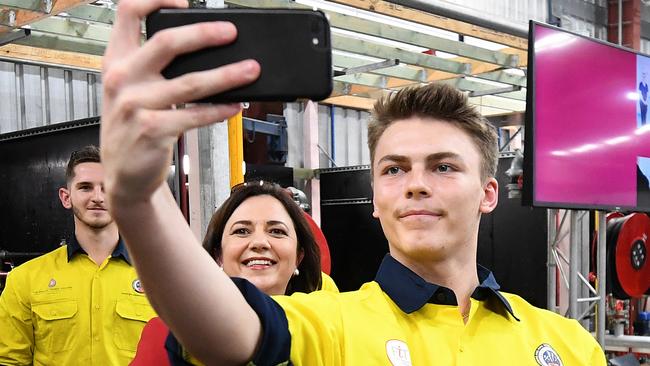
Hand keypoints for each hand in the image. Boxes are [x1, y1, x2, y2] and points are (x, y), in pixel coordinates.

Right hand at [100, 0, 259, 205]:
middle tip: (232, 32)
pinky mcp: (152, 131)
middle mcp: (121, 78)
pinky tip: (236, 105)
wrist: (123, 174)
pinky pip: (195, 115)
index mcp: (116, 60)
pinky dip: (219, 109)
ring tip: (251, 70)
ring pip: (190, 83)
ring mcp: (135, 105)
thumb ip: (153, 67)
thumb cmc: (133, 127)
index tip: (183, 0)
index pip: (128, 12)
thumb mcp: (130, 90)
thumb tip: (205, 49)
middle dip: (204, 34)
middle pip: (165, 43)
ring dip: (226, 75)